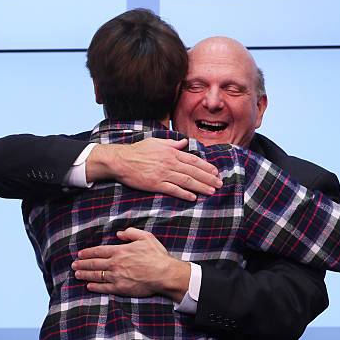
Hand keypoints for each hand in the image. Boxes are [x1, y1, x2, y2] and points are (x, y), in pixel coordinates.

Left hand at [72, 228, 190, 300]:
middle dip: (82, 264)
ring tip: (77, 274)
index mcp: (120, 251)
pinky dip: (95, 287)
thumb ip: (131, 233)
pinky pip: (104, 288)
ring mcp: (116, 277)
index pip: (99, 251)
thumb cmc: (157, 256)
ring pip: (96, 276)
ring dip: (85, 275)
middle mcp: (115, 263)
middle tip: (74, 265)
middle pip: (94, 264)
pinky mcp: (120, 288)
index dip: (88, 253)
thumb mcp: (146, 237)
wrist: (164, 274)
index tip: (80, 254)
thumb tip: (119, 233)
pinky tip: (89, 286)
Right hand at [86, 138, 221, 200]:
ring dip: (200, 186)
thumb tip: (184, 142)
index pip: (193, 160)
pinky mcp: (155, 184)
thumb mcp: (156, 142)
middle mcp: (169, 163)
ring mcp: (163, 174)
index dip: (206, 167)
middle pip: (193, 171)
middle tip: (219, 184)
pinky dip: (184, 194)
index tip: (216, 172)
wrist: (121, 160)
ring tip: (211, 191)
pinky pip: (173, 189)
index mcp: (171, 152)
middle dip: (208, 178)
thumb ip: (172, 144)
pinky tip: (193, 197)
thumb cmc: (137, 151)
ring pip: (186, 181)